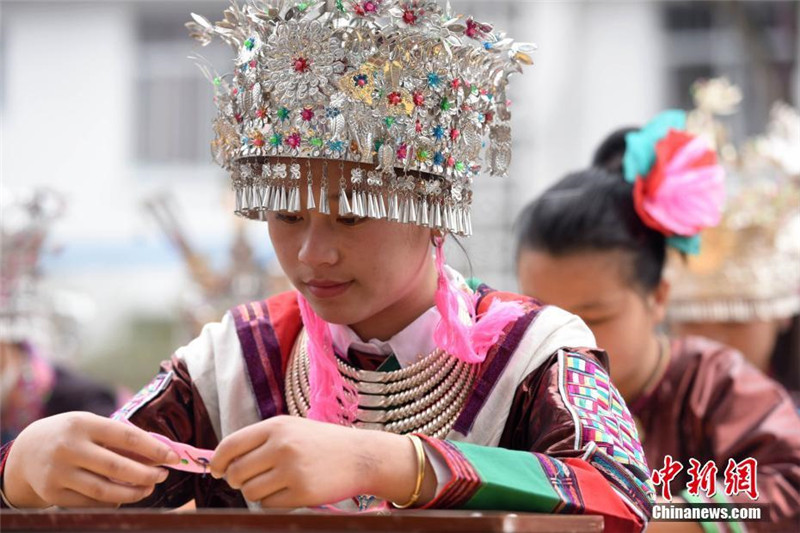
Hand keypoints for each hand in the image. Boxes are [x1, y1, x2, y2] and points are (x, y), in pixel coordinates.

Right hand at [3, 412, 178, 507]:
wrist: (27, 451)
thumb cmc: (71, 435)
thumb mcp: (92, 426)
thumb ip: (120, 439)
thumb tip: (159, 453)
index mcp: (83, 424)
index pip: (127, 437)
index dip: (154, 449)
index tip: (173, 457)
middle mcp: (68, 448)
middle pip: (117, 467)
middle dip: (146, 474)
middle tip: (162, 475)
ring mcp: (58, 473)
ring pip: (104, 490)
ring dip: (133, 492)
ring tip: (148, 488)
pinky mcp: (52, 493)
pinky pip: (90, 503)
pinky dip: (112, 501)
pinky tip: (124, 496)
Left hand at [211, 415, 426, 507]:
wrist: (361, 457)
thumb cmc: (321, 443)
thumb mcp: (291, 429)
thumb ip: (259, 440)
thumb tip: (222, 462)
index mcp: (276, 426)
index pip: (230, 445)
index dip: (218, 461)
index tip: (216, 470)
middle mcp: (282, 446)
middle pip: (236, 472)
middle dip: (236, 480)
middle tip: (248, 480)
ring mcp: (292, 470)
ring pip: (250, 491)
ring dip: (256, 492)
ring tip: (274, 484)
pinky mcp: (302, 493)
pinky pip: (268, 505)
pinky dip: (273, 502)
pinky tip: (289, 491)